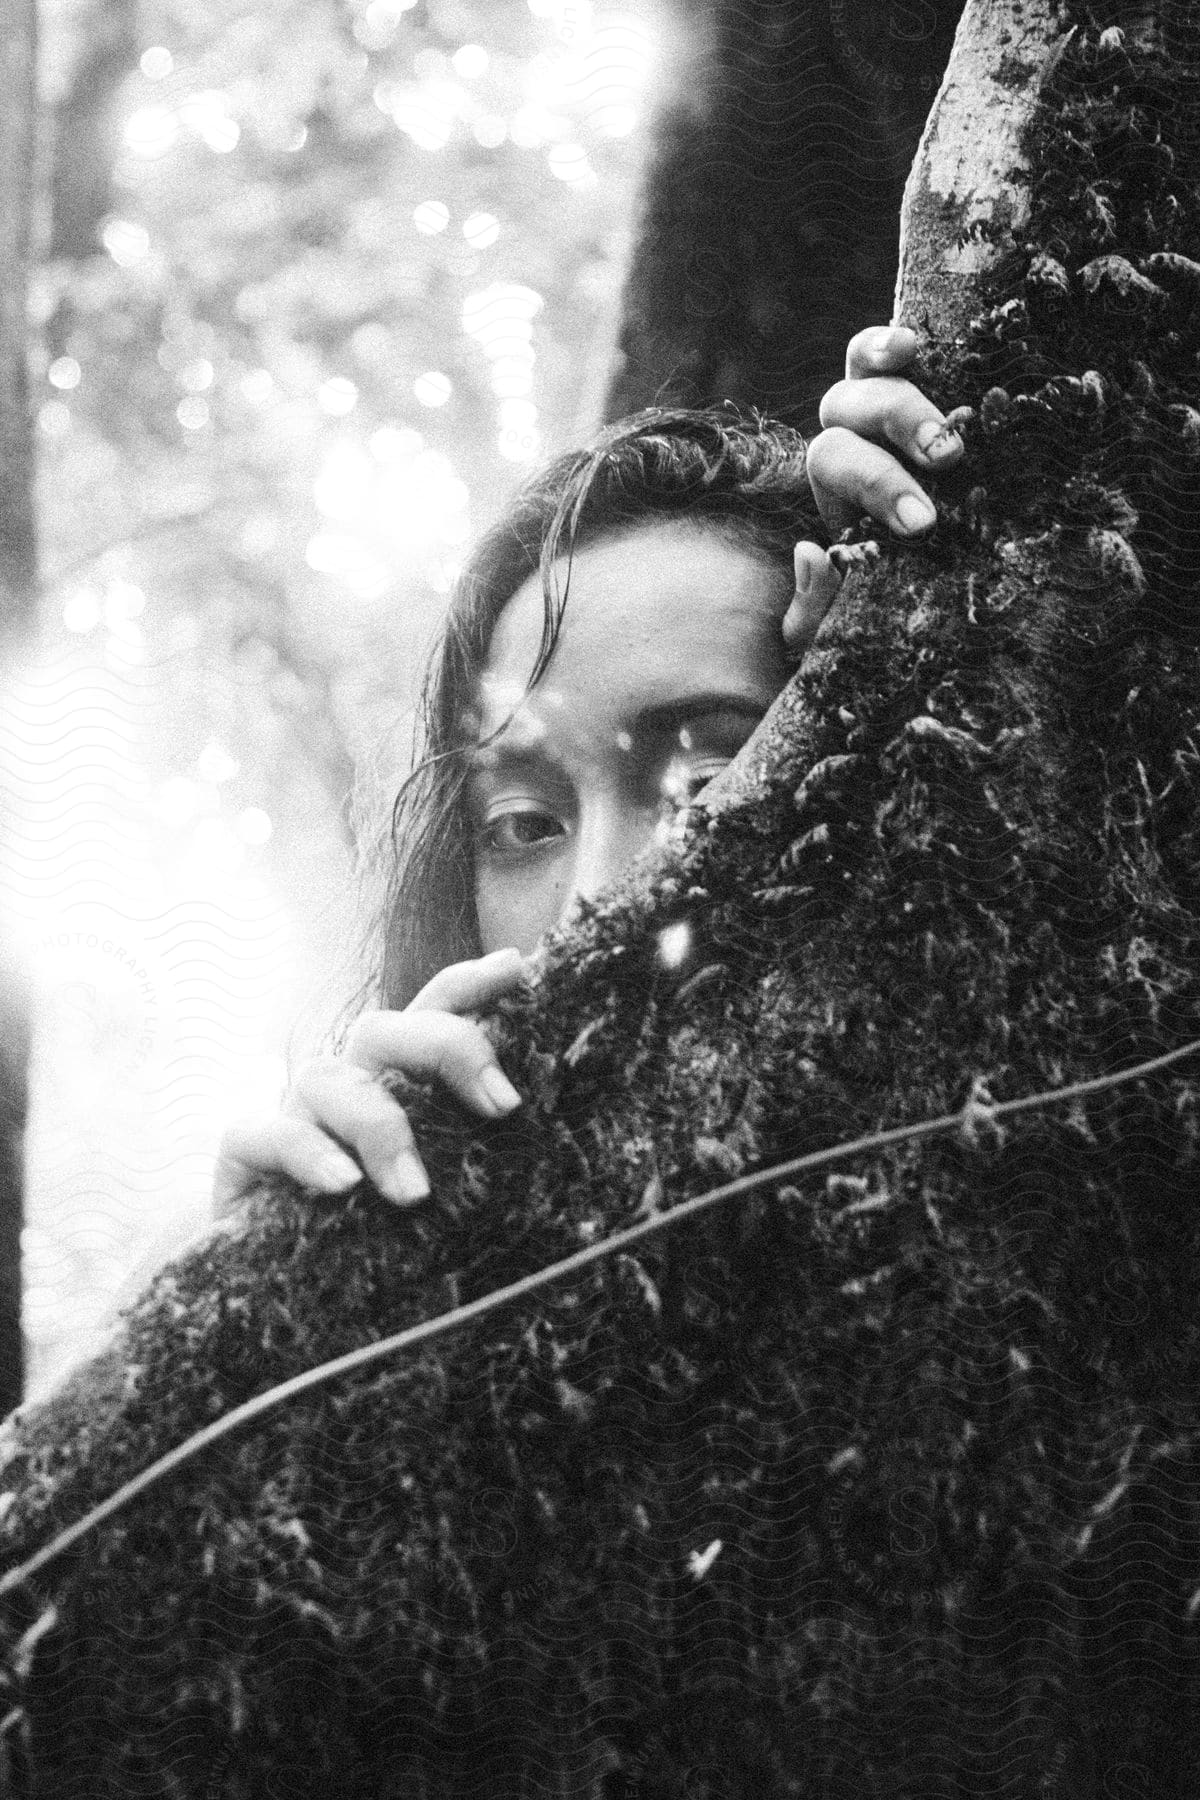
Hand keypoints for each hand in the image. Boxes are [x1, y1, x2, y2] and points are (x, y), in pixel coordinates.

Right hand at [212, 948, 527, 1214]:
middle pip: (381, 1031)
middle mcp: (344, 1086)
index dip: (470, 983)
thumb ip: (473, 1150)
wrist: (280, 1291)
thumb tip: (528, 1127)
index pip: (429, 1012)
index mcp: (394, 1081)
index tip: (517, 968)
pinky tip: (344, 1185)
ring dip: (380, 1126)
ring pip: (326, 1078)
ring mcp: (293, 1117)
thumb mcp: (438, 1189)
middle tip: (501, 1106)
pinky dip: (309, 1154)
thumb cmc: (377, 1236)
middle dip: (446, 1049)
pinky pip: (267, 1136)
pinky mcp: (246, 1159)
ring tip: (415, 1193)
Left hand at [782, 323, 966, 654]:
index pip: (834, 462)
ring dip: (906, 394)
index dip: (875, 484)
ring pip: (868, 373)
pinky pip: (897, 347)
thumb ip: (818, 606)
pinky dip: (894, 340)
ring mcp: (884, 398)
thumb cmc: (891, 590)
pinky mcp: (926, 378)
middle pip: (845, 409)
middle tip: (946, 461)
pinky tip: (915, 343)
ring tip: (951, 428)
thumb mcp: (845, 620)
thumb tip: (809, 555)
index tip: (922, 524)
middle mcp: (851, 433)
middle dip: (896, 431)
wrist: (933, 584)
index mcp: (835, 484)